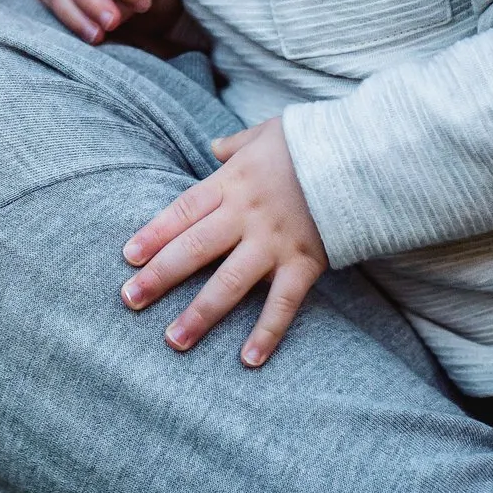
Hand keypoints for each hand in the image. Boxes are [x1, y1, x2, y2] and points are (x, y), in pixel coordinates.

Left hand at [119, 119, 327, 366]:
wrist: (365, 153)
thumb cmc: (311, 142)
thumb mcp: (266, 133)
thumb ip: (236, 145)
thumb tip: (214, 147)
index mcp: (233, 182)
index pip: (183, 210)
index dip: (154, 233)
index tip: (128, 257)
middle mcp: (247, 214)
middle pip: (195, 248)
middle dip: (160, 276)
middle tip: (130, 301)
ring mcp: (275, 241)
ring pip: (230, 282)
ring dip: (200, 313)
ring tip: (173, 340)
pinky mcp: (306, 263)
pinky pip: (283, 303)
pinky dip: (267, 332)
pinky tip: (248, 360)